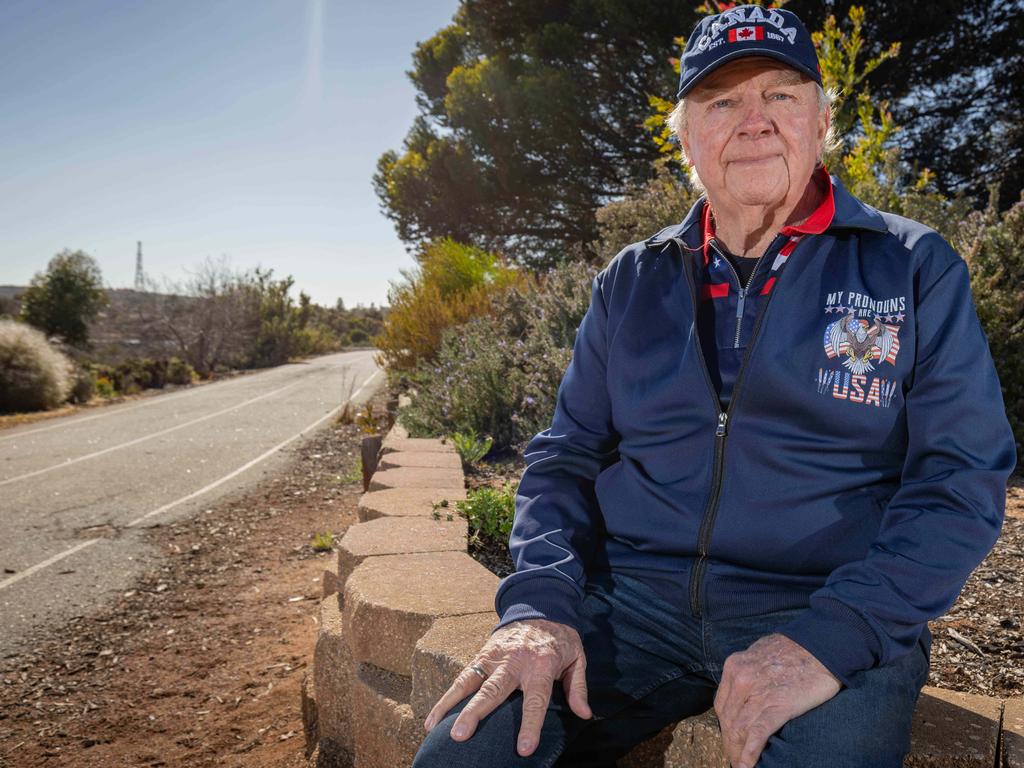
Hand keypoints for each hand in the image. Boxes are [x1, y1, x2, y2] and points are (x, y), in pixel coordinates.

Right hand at [422, 618, 591, 756]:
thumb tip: (584, 715)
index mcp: (541, 665)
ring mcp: (495, 657)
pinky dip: (447, 697)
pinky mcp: (482, 655)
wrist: (539, 604)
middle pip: (494, 690)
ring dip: (453, 705)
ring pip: (470, 682)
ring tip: (438, 728)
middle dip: (476, 713)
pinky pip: (462, 677)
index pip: (535, 699)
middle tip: (461, 735)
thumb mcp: (577, 657)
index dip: (530, 725)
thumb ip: (578, 687)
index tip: (524, 749)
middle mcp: (515, 661)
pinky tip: (434, 718)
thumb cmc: (559, 638)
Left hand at [715, 633, 840, 767]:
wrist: (823, 645)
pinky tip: (746, 766)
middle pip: (728, 720)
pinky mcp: (778, 706)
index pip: (721, 705)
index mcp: (734, 666)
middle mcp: (741, 679)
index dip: (724, 727)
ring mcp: (758, 693)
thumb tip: (744, 692)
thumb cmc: (795, 649)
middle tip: (734, 758)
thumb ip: (748, 671)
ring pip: (739, 730)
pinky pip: (757, 734)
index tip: (729, 740)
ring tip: (740, 765)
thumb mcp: (759, 653)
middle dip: (730, 743)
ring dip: (737, 752)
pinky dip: (750, 753)